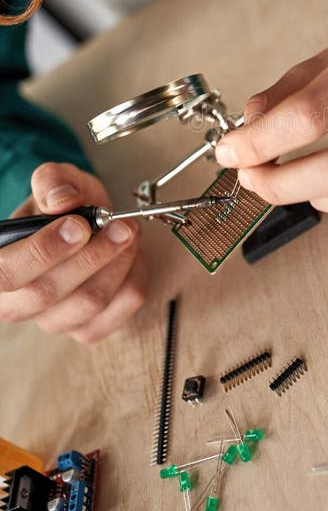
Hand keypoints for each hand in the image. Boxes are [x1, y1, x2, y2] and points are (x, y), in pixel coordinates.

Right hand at [0, 162, 146, 341]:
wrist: (85, 224)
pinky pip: (116, 313)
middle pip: (47, 293)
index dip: (43, 252)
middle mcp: (17, 302)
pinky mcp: (85, 329)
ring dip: (117, 265)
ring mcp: (52, 320)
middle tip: (120, 227)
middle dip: (91, 256)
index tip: (79, 226)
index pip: (6, 273)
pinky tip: (132, 256)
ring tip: (129, 233)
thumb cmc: (63, 208)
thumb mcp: (54, 181)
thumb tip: (61, 201)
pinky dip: (132, 281)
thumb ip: (52, 182)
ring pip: (87, 304)